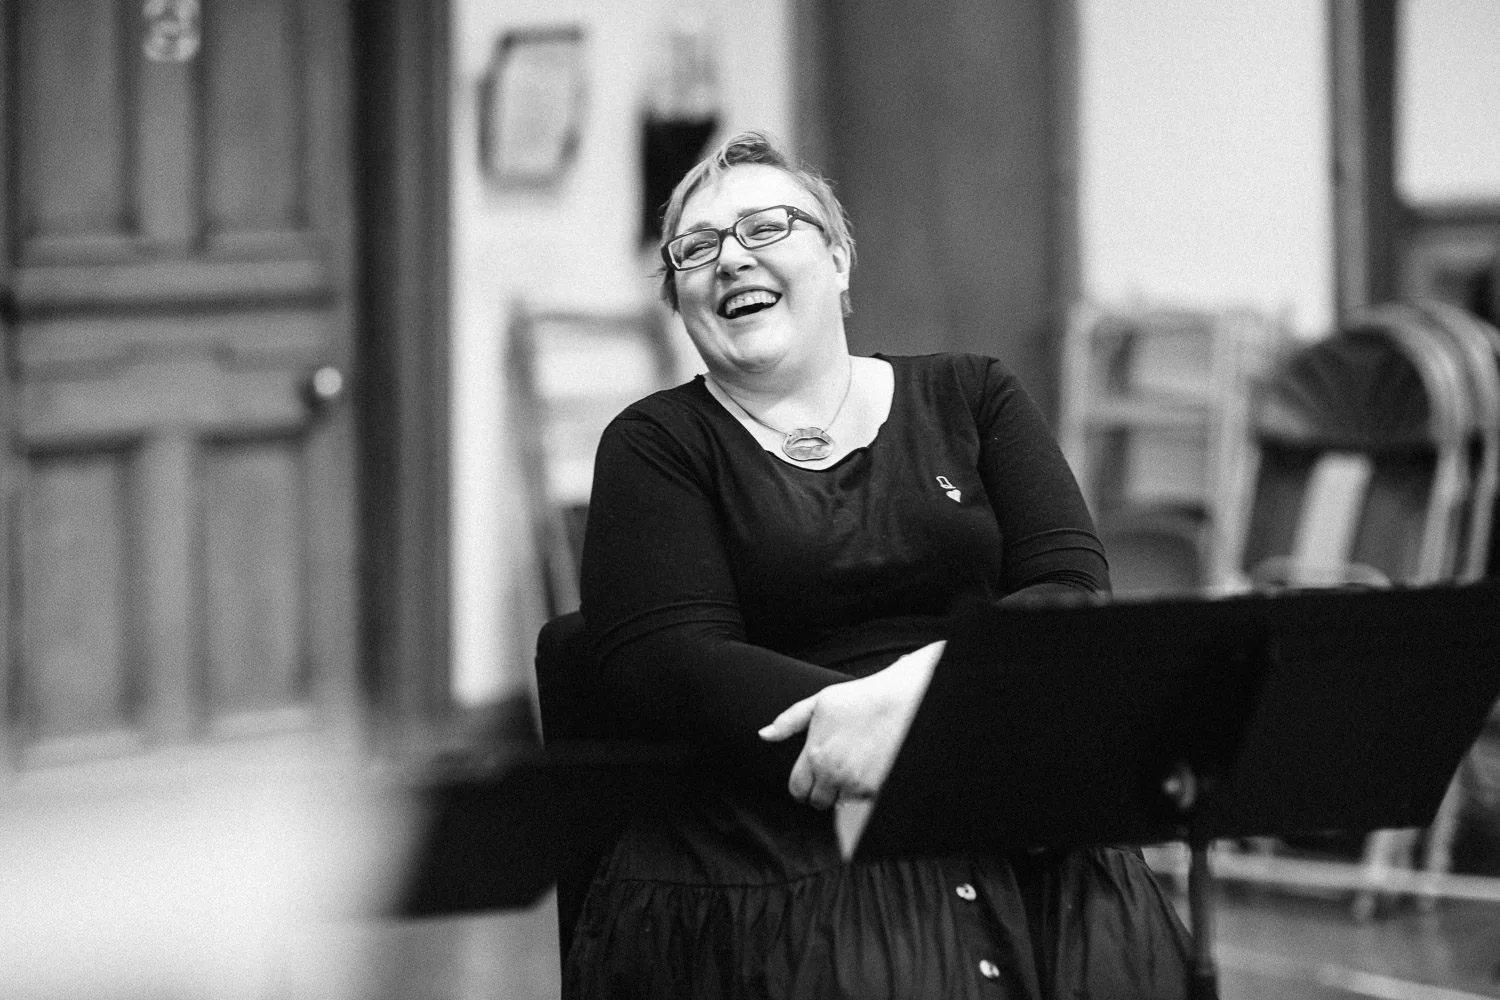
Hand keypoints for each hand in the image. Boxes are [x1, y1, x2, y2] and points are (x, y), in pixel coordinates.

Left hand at [758, 641, 943, 808]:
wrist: (902, 701)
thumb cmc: (860, 698)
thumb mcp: (819, 703)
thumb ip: (789, 721)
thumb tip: (764, 735)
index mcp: (816, 755)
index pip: (797, 790)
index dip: (803, 786)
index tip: (811, 778)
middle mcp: (834, 774)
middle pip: (818, 802)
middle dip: (823, 790)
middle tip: (835, 771)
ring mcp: (858, 784)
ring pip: (842, 803)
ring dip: (845, 791)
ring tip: (855, 764)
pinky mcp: (878, 789)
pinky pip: (863, 801)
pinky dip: (865, 791)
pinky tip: (870, 768)